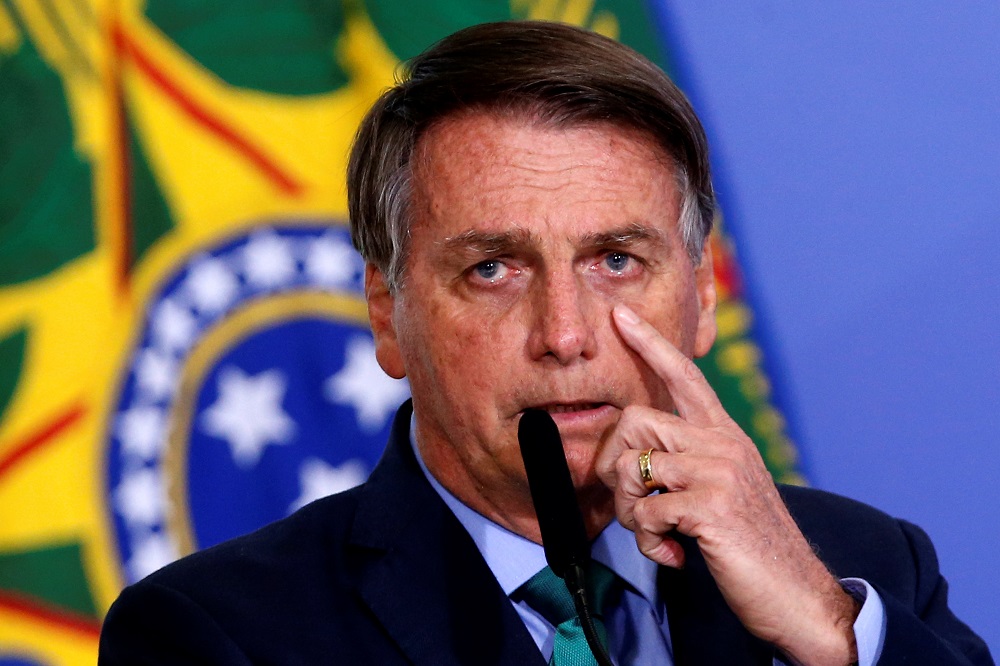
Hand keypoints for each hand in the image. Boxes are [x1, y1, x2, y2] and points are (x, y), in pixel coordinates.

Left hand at [596, 304, 858, 665]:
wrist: (797, 595)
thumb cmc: (749, 546)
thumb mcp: (721, 491)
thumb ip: (684, 466)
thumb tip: (628, 463)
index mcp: (726, 436)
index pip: (686, 376)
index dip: (650, 344)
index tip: (621, 315)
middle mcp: (723, 443)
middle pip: (634, 420)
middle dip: (615, 468)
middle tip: (636, 507)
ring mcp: (720, 471)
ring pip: (630, 467)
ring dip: (631, 512)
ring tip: (659, 534)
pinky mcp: (712, 505)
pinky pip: (645, 510)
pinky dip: (648, 541)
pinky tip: (674, 554)